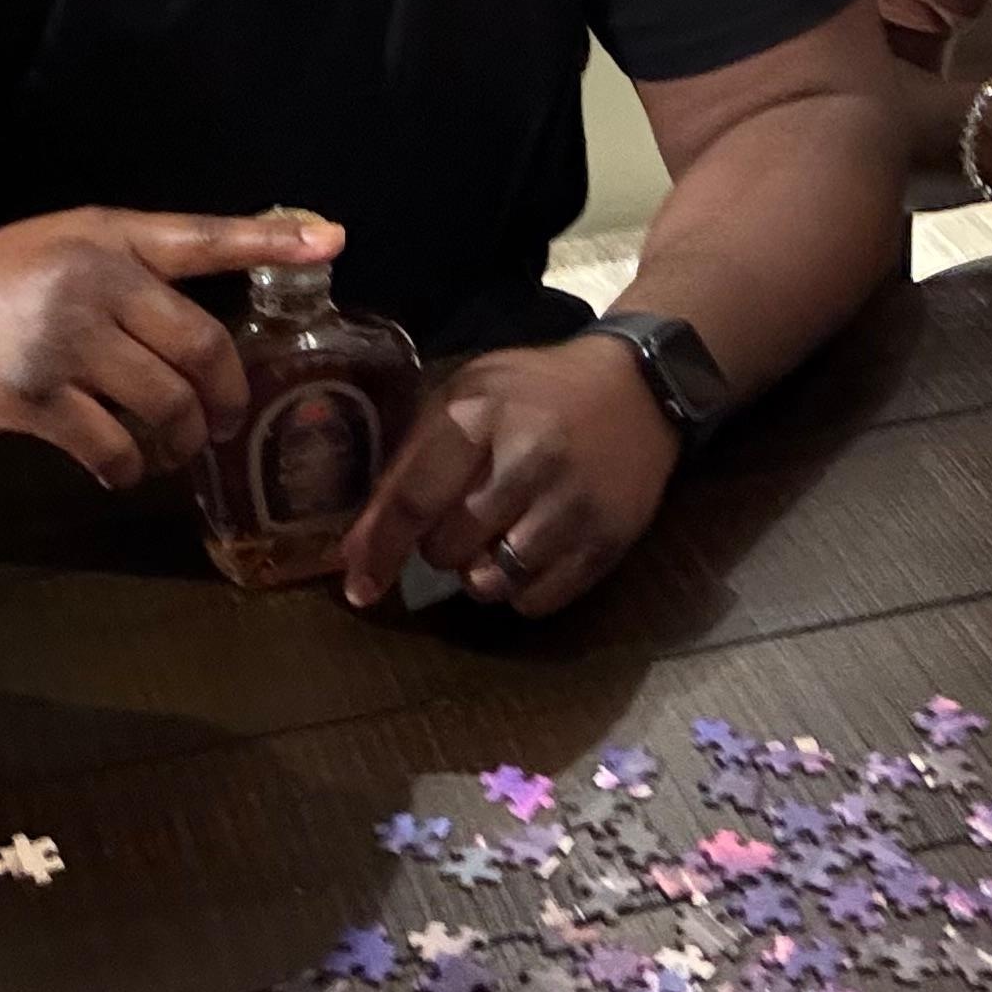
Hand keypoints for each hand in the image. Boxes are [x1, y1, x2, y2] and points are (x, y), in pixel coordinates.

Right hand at [0, 206, 342, 487]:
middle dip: (222, 397)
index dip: (270, 242)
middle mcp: (92, 279)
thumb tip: (214, 305)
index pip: (203, 237)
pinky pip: (109, 444)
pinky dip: (125, 465)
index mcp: (108, 238)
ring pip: (163, 403)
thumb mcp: (62, 248)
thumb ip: (135, 266)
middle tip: (220, 423)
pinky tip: (118, 467)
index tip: (332, 242)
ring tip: (169, 452)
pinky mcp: (29, 394)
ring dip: (176, 442)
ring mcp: (60, 337)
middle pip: (200, 347)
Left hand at [335, 336, 680, 618]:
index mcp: (480, 415)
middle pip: (448, 549)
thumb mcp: (466, 395)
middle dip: (440, 546)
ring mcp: (571, 505)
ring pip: (491, 583)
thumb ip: (410, 462)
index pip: (414, 499)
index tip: (358, 586)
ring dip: (479, 573)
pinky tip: (530, 551)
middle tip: (460, 519)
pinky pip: (537, 601)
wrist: (636, 390)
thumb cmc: (533, 392)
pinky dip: (521, 589)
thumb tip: (354, 549)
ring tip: (494, 538)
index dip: (379, 548)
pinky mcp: (605, 541)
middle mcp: (526, 460)